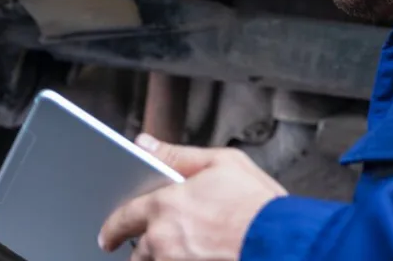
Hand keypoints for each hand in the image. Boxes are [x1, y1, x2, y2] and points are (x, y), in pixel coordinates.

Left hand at [98, 133, 287, 259]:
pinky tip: (204, 255)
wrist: (284, 242)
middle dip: (146, 248)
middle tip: (163, 243)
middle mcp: (164, 242)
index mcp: (165, 207)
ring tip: (190, 250)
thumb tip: (146, 143)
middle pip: (139, 252)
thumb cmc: (259, 206)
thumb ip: (178, 155)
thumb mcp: (222, 162)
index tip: (108, 236)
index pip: (123, 219)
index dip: (113, 228)